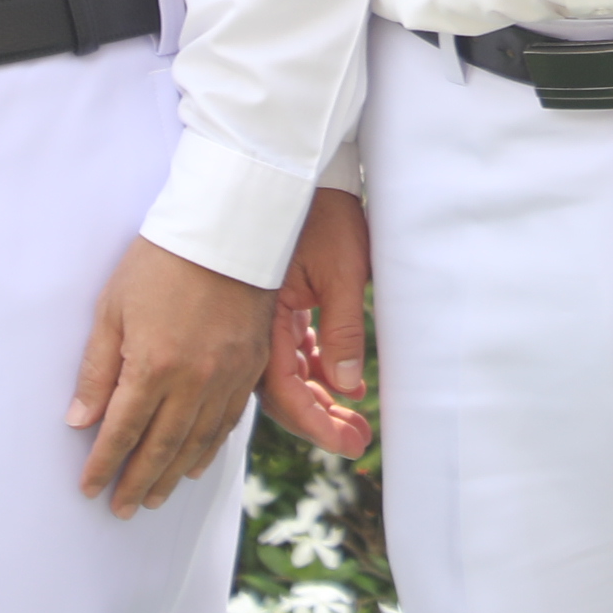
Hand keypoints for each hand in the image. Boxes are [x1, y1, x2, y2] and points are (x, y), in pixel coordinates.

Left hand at [71, 235, 275, 514]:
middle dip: (137, 482)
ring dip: (172, 476)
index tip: (89, 488)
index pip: (122, 431)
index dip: (103, 465)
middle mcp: (193, 381)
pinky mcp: (250, 368)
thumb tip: (79, 420)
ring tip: (154, 498)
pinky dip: (209, 450)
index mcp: (153, 366)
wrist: (227, 231)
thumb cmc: (161, 263)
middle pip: (160, 447)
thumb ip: (97, 369)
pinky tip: (195, 466)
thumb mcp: (112, 309)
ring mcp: (225, 377)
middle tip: (122, 509)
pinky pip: (227, 423)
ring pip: (196, 443)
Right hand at [260, 187, 372, 456]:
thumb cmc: (323, 214)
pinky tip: (341, 386)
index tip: (347, 443)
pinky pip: (290, 352)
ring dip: (318, 400)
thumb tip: (347, 388)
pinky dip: (315, 372)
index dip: (316, 423)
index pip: (285, 390)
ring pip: (287, 375)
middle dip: (320, 420)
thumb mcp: (343, 272)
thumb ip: (343, 331)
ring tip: (354, 423)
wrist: (299, 169)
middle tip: (357, 440)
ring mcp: (264, 317)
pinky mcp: (276, 306)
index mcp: (264, 319)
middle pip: (282, 390)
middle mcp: (255, 325)